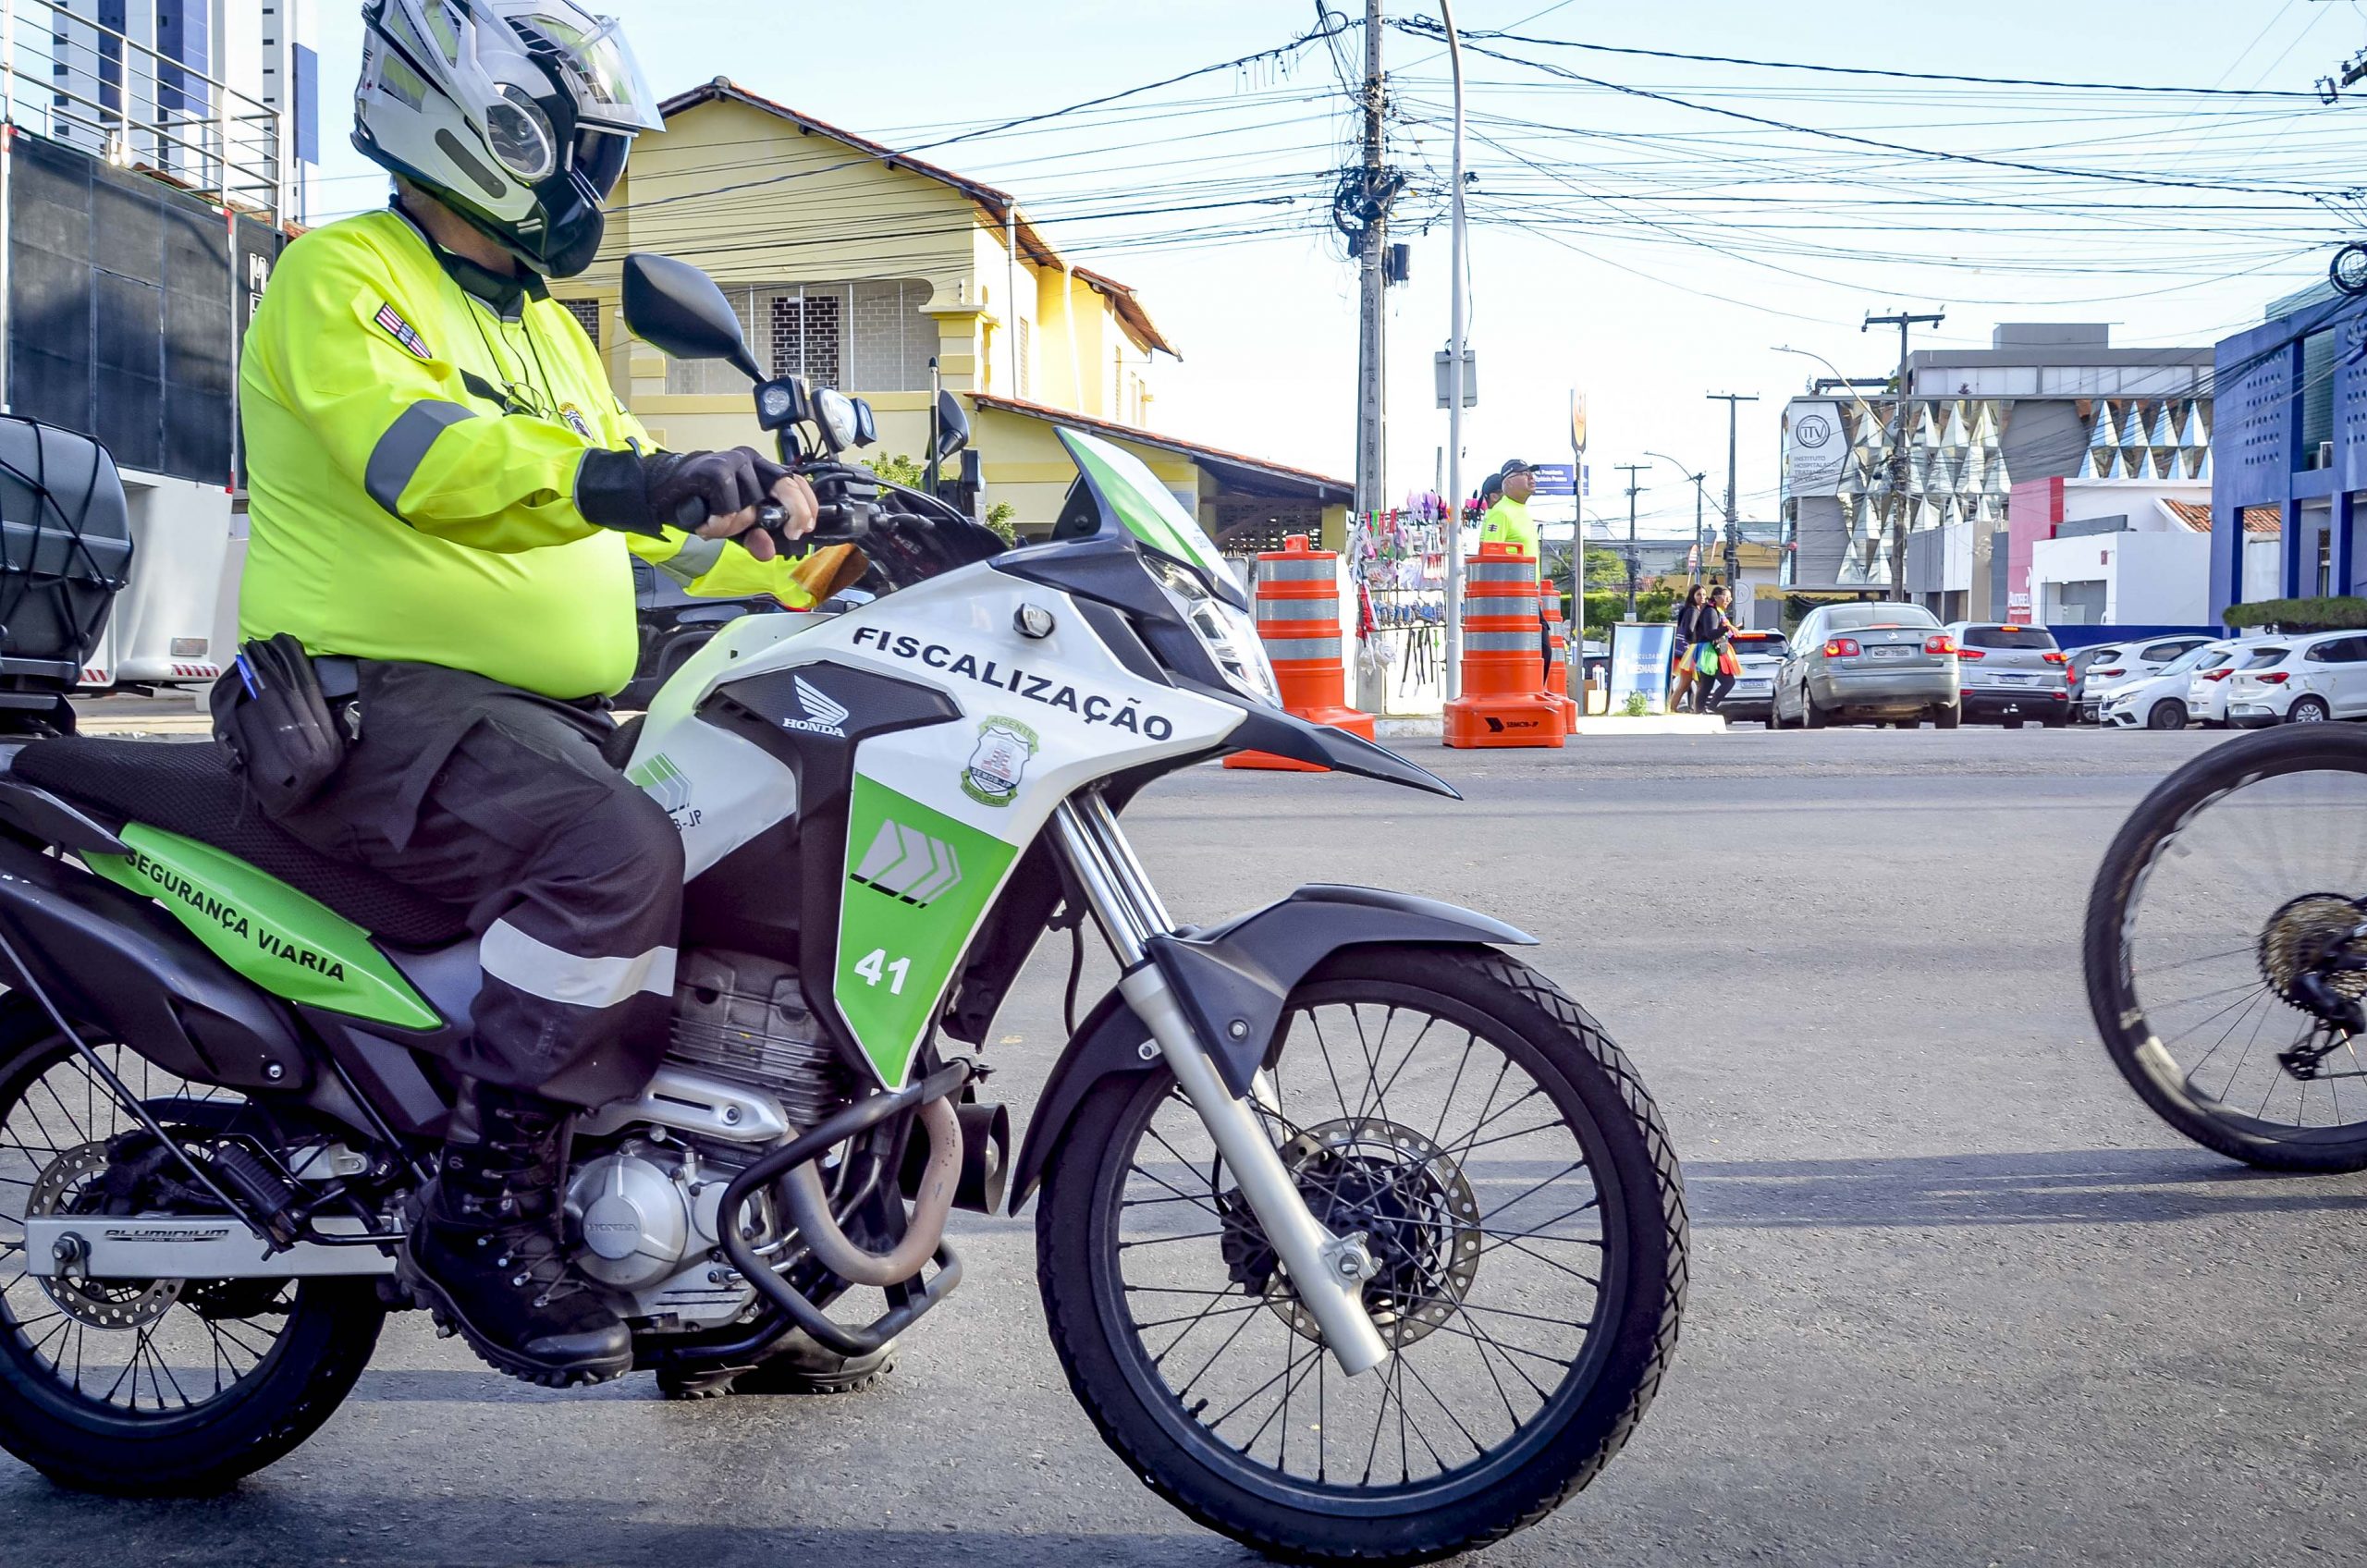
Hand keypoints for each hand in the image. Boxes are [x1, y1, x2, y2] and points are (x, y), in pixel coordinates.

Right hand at [700, 470, 816, 561]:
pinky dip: (720, 521)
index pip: (796, 481)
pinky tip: (707, 525)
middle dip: (795, 512)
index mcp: (761, 471)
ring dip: (735, 525)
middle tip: (789, 533)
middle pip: (786, 485)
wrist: (664, 492)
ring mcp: (734, 461)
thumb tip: (769, 552)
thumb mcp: (736, 527)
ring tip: (716, 527)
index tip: (806, 528)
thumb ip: (755, 537)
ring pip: (753, 503)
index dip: (807, 504)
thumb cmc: (703, 505)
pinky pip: (730, 504)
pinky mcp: (715, 468)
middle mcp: (752, 462)